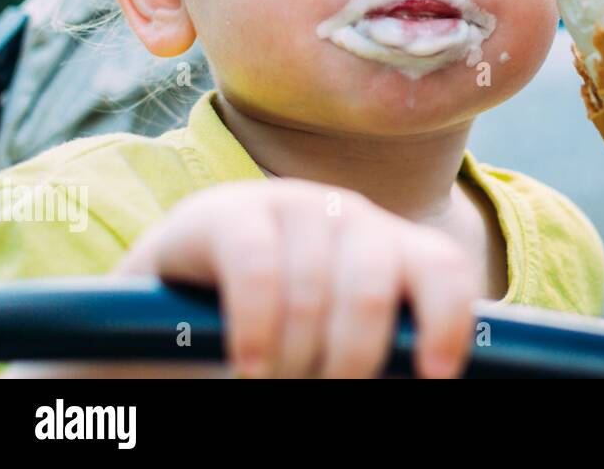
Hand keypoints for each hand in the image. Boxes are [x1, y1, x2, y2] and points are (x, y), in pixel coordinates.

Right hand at [114, 179, 477, 377]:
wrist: (156, 325)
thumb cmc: (265, 349)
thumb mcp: (328, 352)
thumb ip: (374, 359)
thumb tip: (419, 382)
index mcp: (391, 251)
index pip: (442, 269)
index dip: (447, 322)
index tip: (432, 375)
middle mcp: (350, 217)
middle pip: (373, 291)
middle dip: (349, 363)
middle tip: (319, 399)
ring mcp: (290, 204)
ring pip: (313, 291)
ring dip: (293, 360)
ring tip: (270, 387)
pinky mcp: (225, 212)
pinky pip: (256, 269)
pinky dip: (256, 330)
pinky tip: (248, 366)